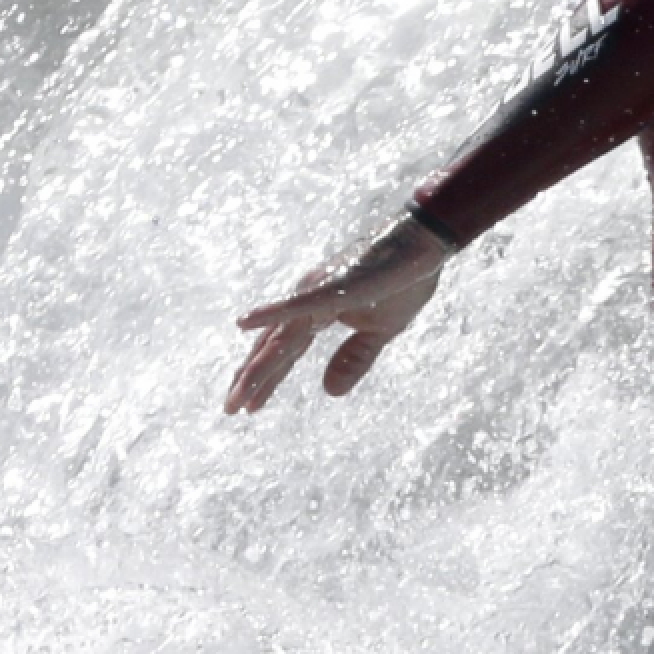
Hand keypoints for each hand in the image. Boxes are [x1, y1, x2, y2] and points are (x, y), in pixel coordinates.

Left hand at [225, 212, 448, 414]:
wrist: (423, 245)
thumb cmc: (402, 283)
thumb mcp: (379, 333)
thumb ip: (353, 360)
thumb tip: (329, 392)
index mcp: (318, 313)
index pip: (284, 352)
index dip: (265, 379)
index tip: (246, 407)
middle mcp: (308, 302)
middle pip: (273, 347)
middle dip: (251, 378)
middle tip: (231, 409)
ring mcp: (317, 292)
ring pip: (281, 335)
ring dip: (258, 363)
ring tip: (238, 389)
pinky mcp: (334, 285)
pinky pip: (299, 303)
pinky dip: (272, 313)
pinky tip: (245, 322)